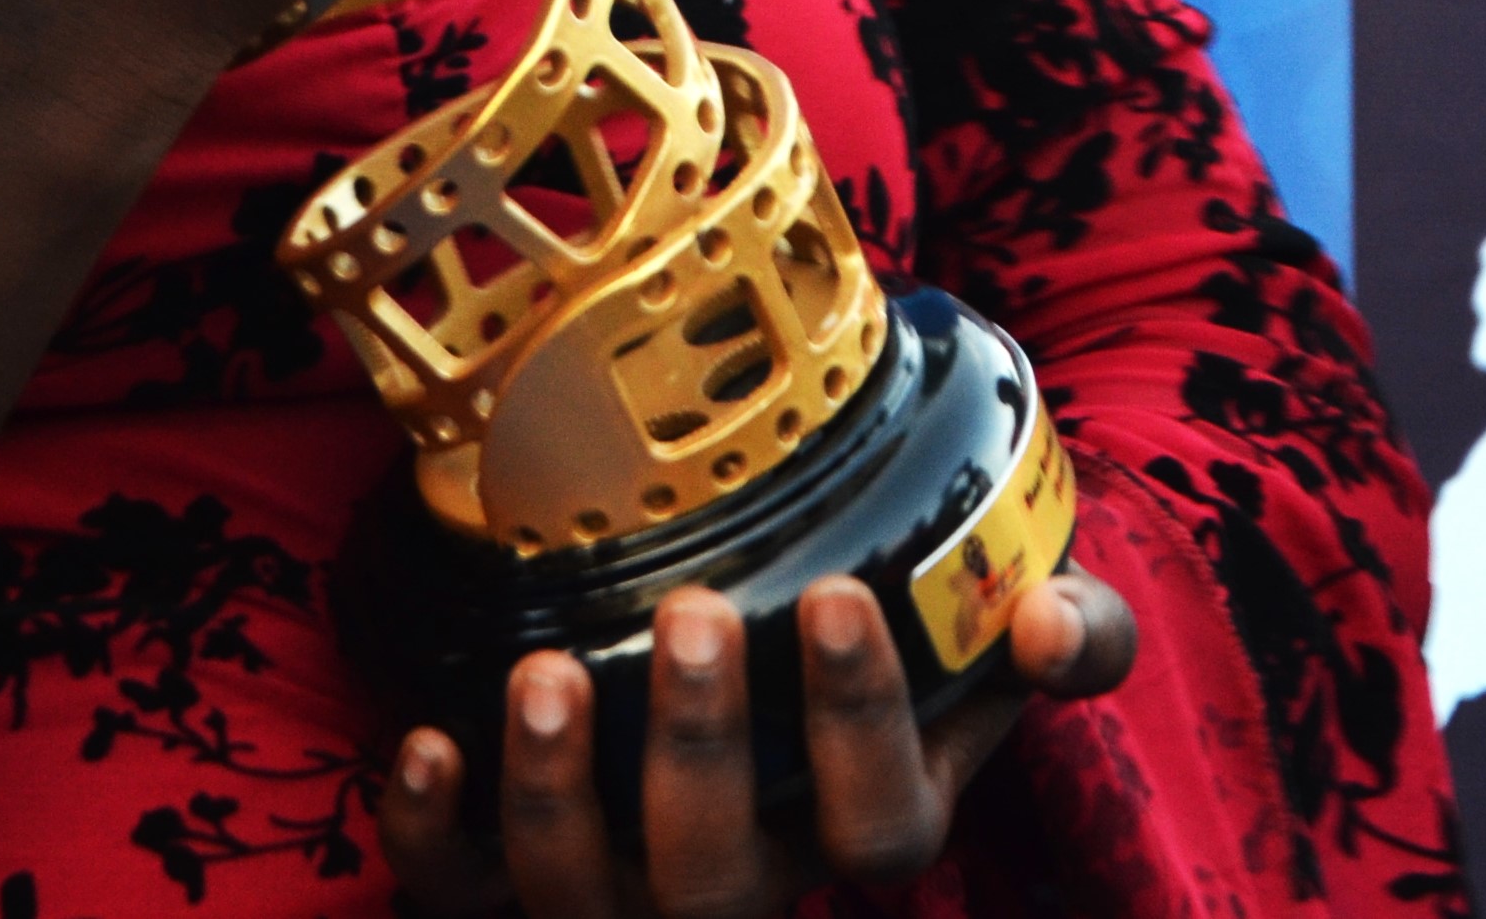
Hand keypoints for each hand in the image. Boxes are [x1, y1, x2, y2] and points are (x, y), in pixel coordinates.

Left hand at [375, 567, 1136, 914]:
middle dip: (705, 755)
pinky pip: (455, 895)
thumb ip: (1058, 626)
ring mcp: (616, 890)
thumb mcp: (977, 633)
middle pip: (725, 881)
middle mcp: (739, 875)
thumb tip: (1056, 622)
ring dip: (558, 796)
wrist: (744, 653)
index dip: (863, 728)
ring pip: (586, 900)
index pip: (883, 832)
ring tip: (551, 669)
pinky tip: (427, 743)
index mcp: (856, 825)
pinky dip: (431, 833)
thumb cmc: (867, 644)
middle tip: (698, 614)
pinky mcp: (498, 876)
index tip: (840, 596)